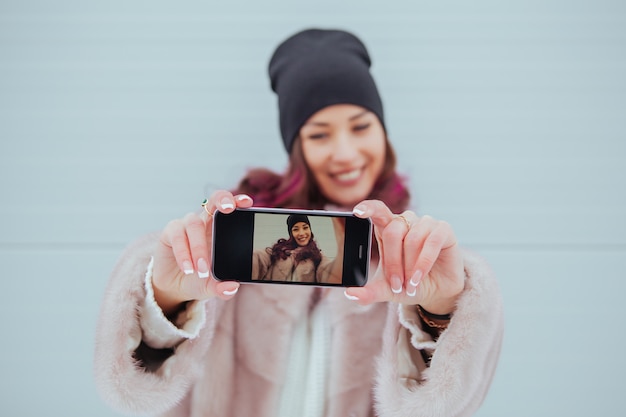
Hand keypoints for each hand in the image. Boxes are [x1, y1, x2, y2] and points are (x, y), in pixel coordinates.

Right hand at [152, 191, 253, 314]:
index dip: (238, 201)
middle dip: (222, 199)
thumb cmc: (199, 279)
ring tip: (202, 270)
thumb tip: (232, 288)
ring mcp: (187, 225)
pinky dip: (183, 252)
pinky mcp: (170, 232)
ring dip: (199, 247)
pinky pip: (177, 235)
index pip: (232, 208)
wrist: (174, 286)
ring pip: (194, 223)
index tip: (247, 202)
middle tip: (229, 209)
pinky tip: (188, 268)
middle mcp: (205, 222)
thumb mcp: (212, 286)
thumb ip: (222, 288)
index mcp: (222, 229)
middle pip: (214, 200)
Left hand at [345, 200, 464, 314]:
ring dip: (410, 266)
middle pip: (393, 231)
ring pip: (412, 238)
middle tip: (396, 285)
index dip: (368, 208)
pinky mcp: (443, 230)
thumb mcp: (387, 290)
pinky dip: (424, 262)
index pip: (377, 210)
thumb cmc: (408, 283)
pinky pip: (432, 241)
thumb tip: (350, 294)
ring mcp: (426, 223)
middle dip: (393, 262)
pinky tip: (419, 276)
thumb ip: (369, 292)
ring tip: (411, 284)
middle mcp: (406, 221)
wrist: (437, 292)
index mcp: (388, 228)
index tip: (357, 212)